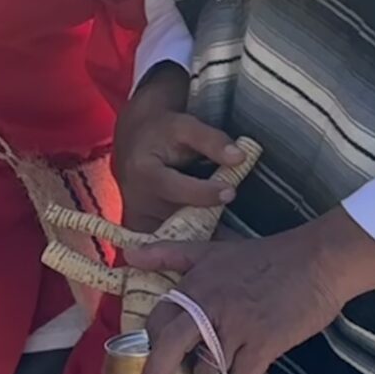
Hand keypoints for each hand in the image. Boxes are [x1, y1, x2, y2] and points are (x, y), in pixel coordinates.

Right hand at [112, 64, 246, 233]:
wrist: (135, 138)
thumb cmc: (161, 131)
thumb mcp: (185, 126)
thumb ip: (212, 141)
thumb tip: (239, 157)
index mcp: (144, 172)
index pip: (176, 189)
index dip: (205, 192)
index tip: (231, 191)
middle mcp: (137, 200)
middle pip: (175, 221)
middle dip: (204, 228)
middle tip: (234, 236)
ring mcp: (137, 218)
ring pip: (171, 238)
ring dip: (197, 243)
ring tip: (226, 247)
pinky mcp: (141, 229)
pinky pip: (166, 244)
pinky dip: (187, 246)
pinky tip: (210, 247)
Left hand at [127, 212, 374, 373]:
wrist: (316, 261)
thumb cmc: (265, 256)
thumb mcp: (211, 250)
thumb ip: (169, 254)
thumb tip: (130, 254)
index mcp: (193, 286)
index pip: (157, 322)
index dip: (152, 344)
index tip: (155, 357)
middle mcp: (207, 308)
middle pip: (168, 350)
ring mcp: (235, 328)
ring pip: (209, 371)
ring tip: (232, 368)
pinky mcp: (262, 345)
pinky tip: (259, 370)